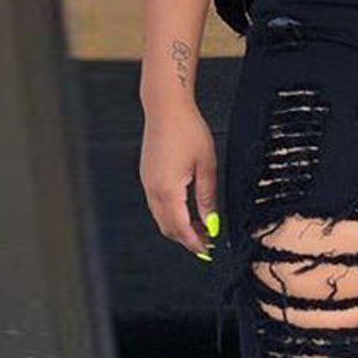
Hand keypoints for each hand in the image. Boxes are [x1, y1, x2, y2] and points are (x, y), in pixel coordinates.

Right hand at [140, 102, 219, 260]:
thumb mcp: (207, 166)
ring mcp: (147, 182)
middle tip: (207, 243)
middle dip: (186, 239)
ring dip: (178, 227)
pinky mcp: (147, 176)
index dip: (195, 242)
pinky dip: (171, 214)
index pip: (181, 227)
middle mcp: (153, 189)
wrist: (166, 107)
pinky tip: (187, 211)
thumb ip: (207, 198)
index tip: (208, 251)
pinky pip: (157, 204)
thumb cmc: (188, 130)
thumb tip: (211, 222)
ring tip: (200, 228)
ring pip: (161, 217)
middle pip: (168, 227)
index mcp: (168, 189)